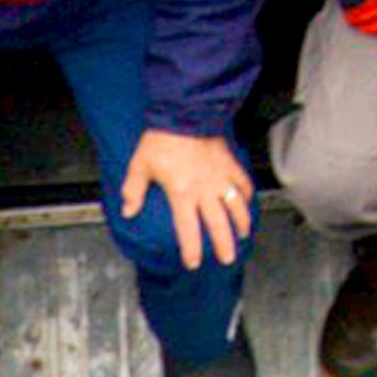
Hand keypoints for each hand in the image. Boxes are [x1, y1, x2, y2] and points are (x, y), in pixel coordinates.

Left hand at [122, 129, 257, 269]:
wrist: (184, 114)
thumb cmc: (161, 139)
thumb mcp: (140, 165)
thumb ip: (134, 191)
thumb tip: (128, 212)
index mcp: (181, 194)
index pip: (188, 230)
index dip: (191, 249)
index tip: (193, 263)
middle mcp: (204, 190)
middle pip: (218, 224)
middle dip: (224, 245)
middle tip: (227, 259)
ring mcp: (220, 177)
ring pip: (236, 206)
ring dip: (241, 223)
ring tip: (243, 236)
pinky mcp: (229, 164)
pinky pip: (242, 182)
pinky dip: (247, 194)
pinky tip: (248, 201)